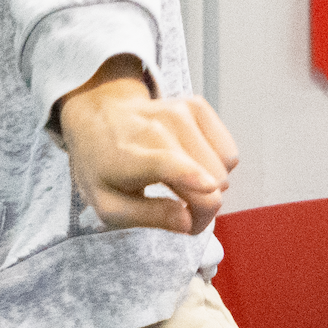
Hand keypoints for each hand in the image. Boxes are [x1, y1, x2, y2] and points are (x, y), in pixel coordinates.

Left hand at [50, 58, 239, 235]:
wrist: (98, 114)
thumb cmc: (103, 165)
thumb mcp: (109, 205)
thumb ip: (149, 216)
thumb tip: (188, 221)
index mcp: (130, 156)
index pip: (170, 165)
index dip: (195, 184)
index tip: (204, 197)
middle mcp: (159, 128)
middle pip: (212, 178)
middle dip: (204, 205)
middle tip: (182, 209)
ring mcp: (181, 112)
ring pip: (225, 164)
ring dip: (211, 184)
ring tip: (184, 185)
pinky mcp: (197, 106)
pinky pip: (228, 149)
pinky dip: (217, 163)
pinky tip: (193, 163)